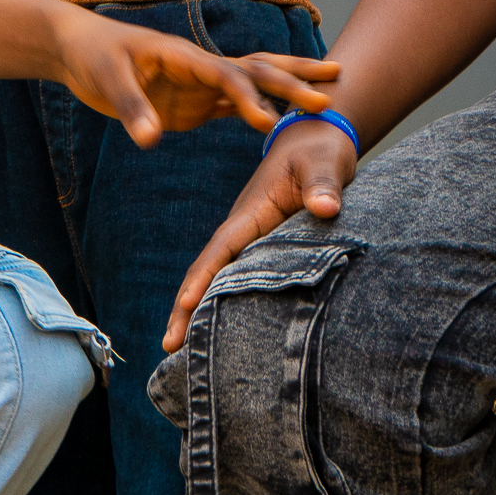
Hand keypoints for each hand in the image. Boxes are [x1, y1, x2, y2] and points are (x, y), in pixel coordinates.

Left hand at [43, 6, 338, 147]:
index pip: (223, 74)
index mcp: (183, 56)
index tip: (267, 121)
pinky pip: (236, 104)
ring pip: (255, 83)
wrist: (80, 48)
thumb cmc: (94, 57)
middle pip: (254, 71)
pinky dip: (265, 110)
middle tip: (328, 99)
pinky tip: (290, 124)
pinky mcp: (194, 101)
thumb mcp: (108, 81)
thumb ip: (133, 110)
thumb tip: (151, 140)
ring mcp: (200, 84)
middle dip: (291, 83)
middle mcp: (200, 67)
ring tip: (330, 92)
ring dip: (290, 88)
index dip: (247, 96)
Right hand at [162, 116, 357, 350]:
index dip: (204, 277)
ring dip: (199, 310)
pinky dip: (224, 303)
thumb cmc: (319, 151)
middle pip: (208, 271)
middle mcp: (243, 229)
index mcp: (251, 211)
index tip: (185, 304)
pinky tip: (220, 331)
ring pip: (220, 278)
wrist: (316, 141)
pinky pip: (239, 278)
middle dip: (186, 306)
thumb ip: (323, 184)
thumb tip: (325, 208)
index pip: (221, 248)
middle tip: (169, 347)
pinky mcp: (262, 248)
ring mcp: (250, 240)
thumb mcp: (323, 162)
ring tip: (181, 353)